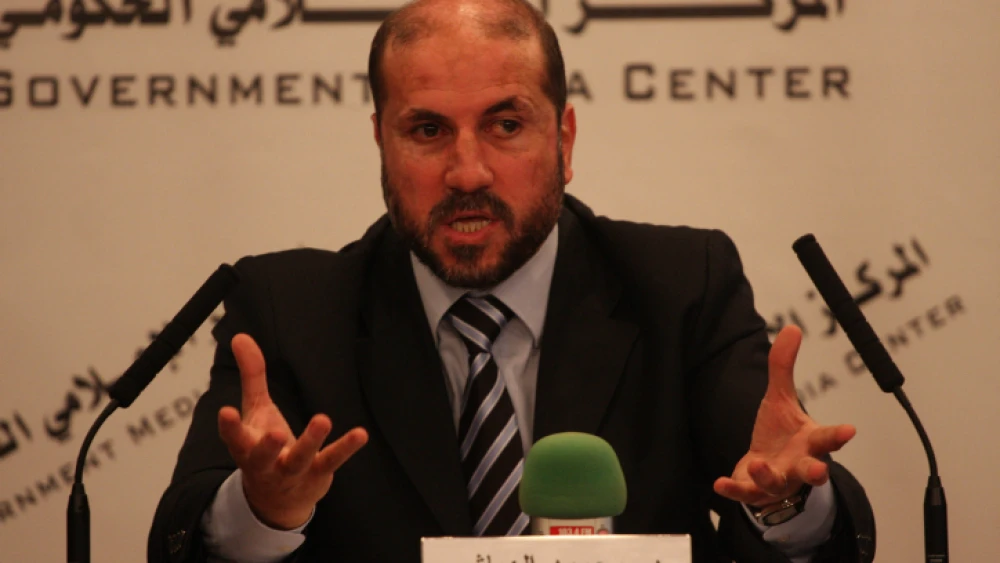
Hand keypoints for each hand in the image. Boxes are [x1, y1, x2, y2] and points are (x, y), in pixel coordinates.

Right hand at [218, 333, 367, 529]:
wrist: (277, 501)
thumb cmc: (264, 447)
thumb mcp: (256, 410)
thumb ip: (251, 375)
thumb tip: (240, 336)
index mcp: (246, 447)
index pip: (234, 438)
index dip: (229, 427)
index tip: (225, 412)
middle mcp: (265, 464)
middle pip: (262, 457)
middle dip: (267, 447)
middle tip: (275, 432)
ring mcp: (292, 472)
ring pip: (299, 459)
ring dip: (310, 442)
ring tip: (322, 420)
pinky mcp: (317, 475)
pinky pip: (331, 461)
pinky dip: (345, 448)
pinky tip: (360, 434)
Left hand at [713, 325, 854, 507]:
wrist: (764, 470)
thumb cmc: (779, 433)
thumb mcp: (780, 398)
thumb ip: (783, 367)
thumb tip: (791, 328)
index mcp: (809, 443)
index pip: (828, 439)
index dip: (839, 435)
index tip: (850, 430)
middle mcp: (797, 465)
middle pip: (812, 471)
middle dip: (816, 471)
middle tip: (818, 470)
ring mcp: (777, 481)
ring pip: (776, 483)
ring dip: (767, 475)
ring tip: (758, 464)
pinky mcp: (754, 491)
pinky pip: (744, 493)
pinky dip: (734, 489)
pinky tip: (720, 483)